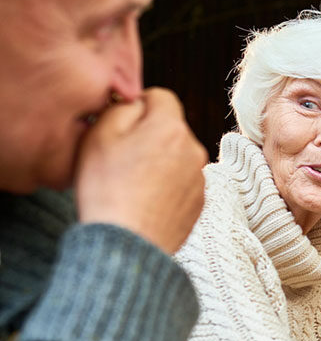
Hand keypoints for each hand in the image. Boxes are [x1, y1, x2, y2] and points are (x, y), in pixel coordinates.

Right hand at [74, 87, 206, 254]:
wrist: (127, 244)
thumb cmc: (107, 188)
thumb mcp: (100, 135)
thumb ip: (122, 107)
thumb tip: (137, 103)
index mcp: (171, 128)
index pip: (161, 97)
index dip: (138, 106)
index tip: (121, 125)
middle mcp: (194, 149)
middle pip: (170, 128)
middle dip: (148, 135)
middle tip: (121, 158)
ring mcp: (200, 178)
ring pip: (176, 156)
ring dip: (158, 161)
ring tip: (130, 184)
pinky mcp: (199, 203)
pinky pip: (181, 182)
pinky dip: (165, 186)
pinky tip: (144, 201)